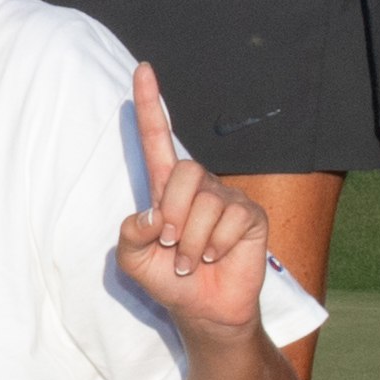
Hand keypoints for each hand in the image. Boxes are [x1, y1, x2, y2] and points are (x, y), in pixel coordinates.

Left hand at [115, 63, 270, 341]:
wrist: (203, 310)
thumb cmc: (167, 280)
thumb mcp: (132, 261)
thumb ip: (128, 236)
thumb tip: (150, 214)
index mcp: (166, 188)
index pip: (157, 138)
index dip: (150, 104)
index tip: (142, 69)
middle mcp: (200, 186)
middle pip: (185, 171)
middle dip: (174, 213)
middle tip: (172, 245)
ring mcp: (228, 198)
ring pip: (208, 202)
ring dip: (194, 241)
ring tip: (193, 260)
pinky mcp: (251, 216)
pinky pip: (233, 220)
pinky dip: (217, 246)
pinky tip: (216, 258)